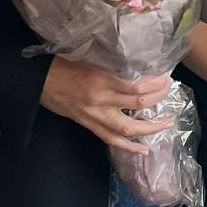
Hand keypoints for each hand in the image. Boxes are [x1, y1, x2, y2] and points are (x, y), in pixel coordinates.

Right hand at [40, 58, 173, 152]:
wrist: (36, 81)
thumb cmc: (61, 64)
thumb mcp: (87, 56)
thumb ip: (110, 62)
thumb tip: (134, 62)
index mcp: (100, 79)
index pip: (136, 85)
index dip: (155, 83)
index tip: (165, 76)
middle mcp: (100, 99)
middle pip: (138, 103)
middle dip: (159, 97)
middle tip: (170, 89)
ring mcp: (95, 115)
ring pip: (128, 127)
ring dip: (151, 127)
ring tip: (167, 123)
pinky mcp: (88, 125)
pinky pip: (111, 139)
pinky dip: (129, 146)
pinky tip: (143, 149)